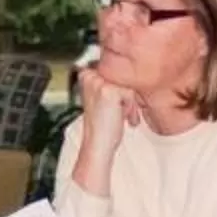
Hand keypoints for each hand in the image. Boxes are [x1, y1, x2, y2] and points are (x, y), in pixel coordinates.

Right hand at [71, 70, 138, 193]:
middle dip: (126, 97)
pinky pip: (130, 94)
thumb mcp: (102, 99)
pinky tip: (124, 118)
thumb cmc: (101, 126)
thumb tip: (127, 75)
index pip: (113, 73)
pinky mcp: (110, 91)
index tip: (116, 104)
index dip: (119, 90)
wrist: (97, 144)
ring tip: (123, 117)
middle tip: (120, 113)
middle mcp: (90, 77)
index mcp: (86, 76)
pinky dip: (131, 108)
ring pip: (127, 86)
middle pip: (122, 78)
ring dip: (130, 104)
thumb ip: (110, 84)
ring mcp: (99, 83)